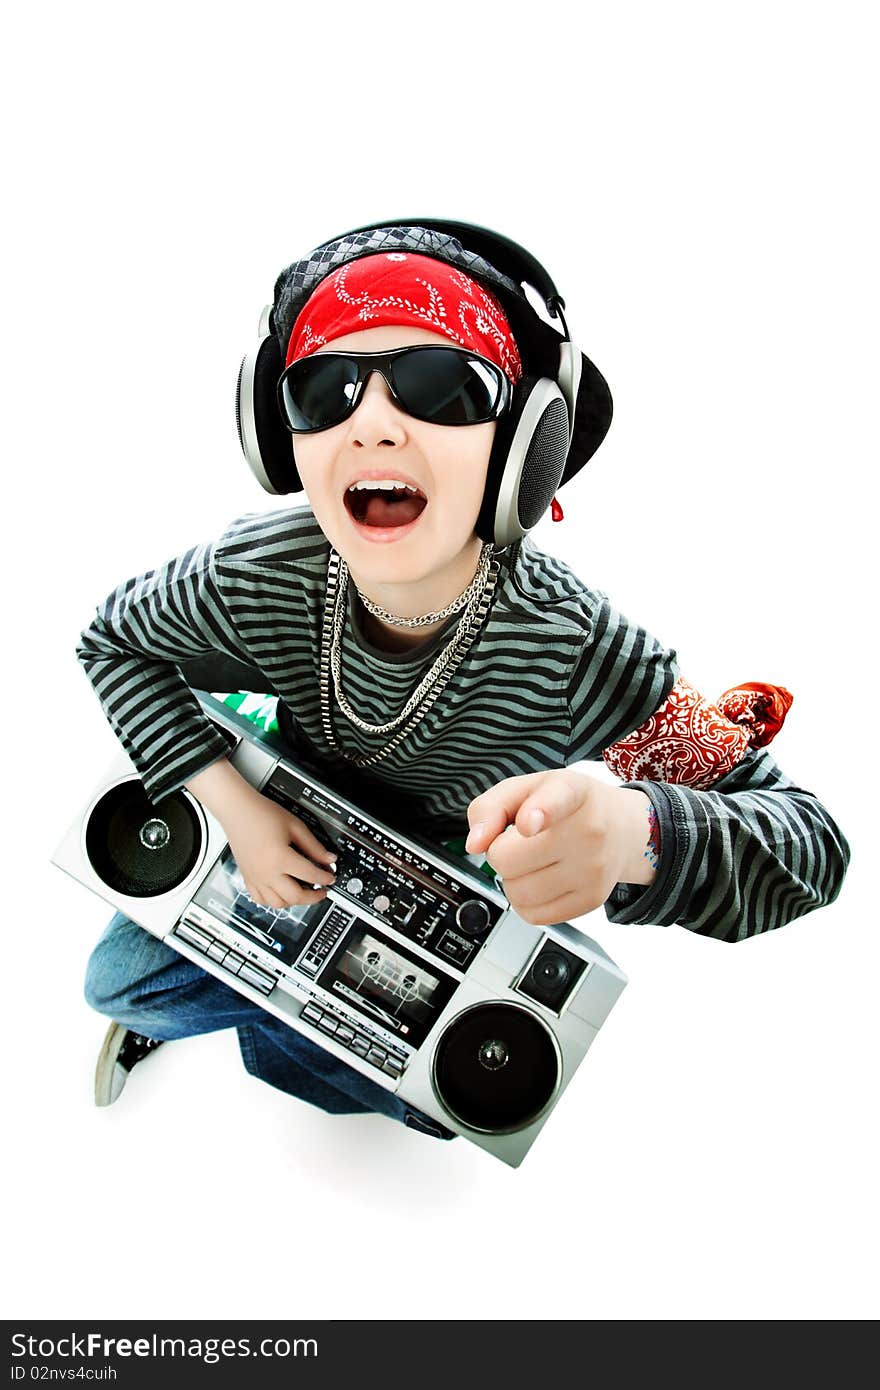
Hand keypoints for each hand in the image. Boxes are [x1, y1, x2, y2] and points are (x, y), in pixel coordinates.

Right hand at [222, 788, 337, 908]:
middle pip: (295, 896)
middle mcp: (266, 872)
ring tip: (303, 893)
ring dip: (294, 902)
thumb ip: (314, 846)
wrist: (237, 810)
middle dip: (313, 897)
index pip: (310, 875)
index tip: (330, 876)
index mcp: (280, 858)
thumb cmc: (262, 814)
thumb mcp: (295, 826)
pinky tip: (282, 893)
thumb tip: (329, 859)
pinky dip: (273, 901)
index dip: (325, 877)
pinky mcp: (247, 878)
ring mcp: (255, 877)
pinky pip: (260, 900)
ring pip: (278, 903)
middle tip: (321, 891)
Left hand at [464, 769, 652, 925]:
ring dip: (512, 880)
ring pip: (518, 893)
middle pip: (508, 859)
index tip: (528, 822)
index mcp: (570, 791)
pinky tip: (541, 880)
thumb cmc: (568, 806)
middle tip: (518, 843)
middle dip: (500, 853)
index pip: (555, 800)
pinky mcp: (592, 899)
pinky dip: (526, 902)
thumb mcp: (527, 787)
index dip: (539, 811)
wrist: (621, 828)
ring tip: (532, 861)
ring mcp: (593, 868)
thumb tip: (475, 844)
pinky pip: (534, 915)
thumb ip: (490, 807)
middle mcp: (588, 830)